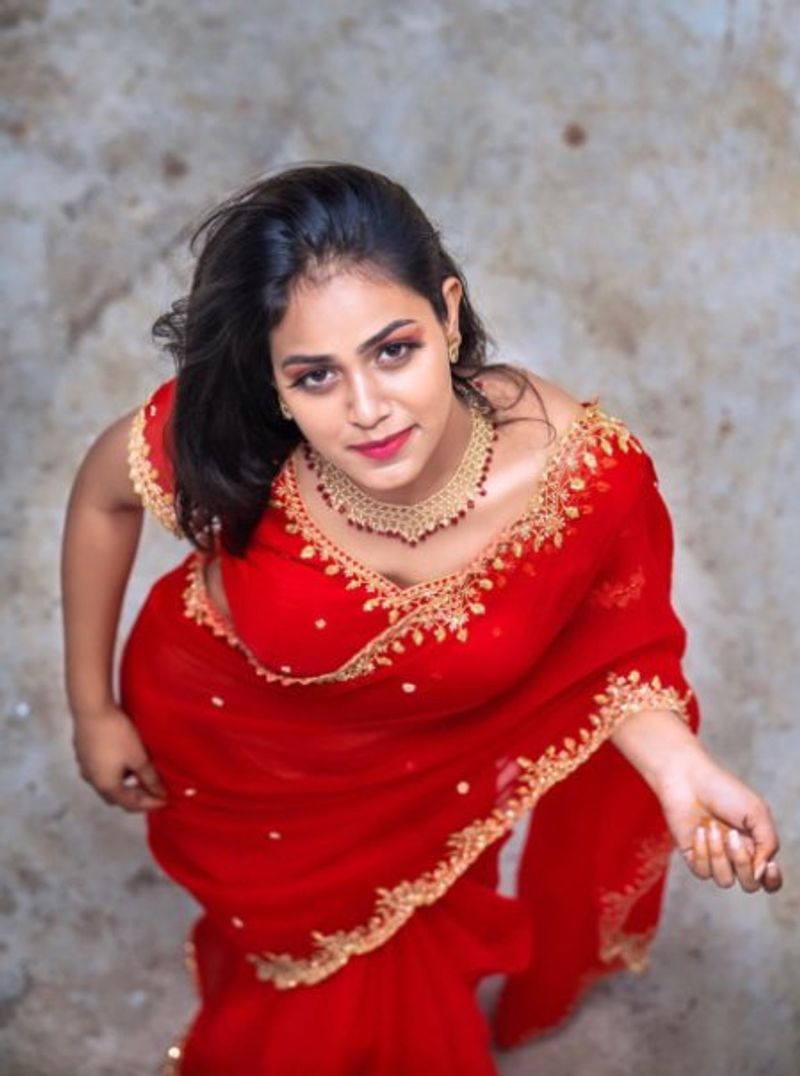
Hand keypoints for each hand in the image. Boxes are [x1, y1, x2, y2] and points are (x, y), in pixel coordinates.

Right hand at [72, 704, 168, 812]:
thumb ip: (150, 777)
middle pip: (117, 797)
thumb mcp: (139, 757)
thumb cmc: (115, 734)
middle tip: (154, 790)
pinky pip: (101, 771)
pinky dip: (115, 772)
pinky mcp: (83, 754)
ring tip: (141, 773)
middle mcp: (93, 781)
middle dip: (136, 797)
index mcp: (107, 786)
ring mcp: (85, 767)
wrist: (91, 710)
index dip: (151, 804)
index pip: (131, 804)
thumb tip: (160, 792)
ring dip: (124, 783)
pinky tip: (125, 759)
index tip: (165, 800)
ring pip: (107, 783)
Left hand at [655, 751, 781, 893]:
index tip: (769, 866)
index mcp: (755, 844)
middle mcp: (735, 855)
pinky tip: (699, 831)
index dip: (772, 879)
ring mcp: (713, 857)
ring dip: (719, 854)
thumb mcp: (756, 812)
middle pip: (749, 884)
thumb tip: (760, 874)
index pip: (769, 878)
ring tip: (712, 827)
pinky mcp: (692, 856)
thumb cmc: (723, 790)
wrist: (687, 779)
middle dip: (743, 863)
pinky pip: (702, 872)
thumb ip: (768, 844)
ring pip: (725, 881)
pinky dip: (702, 852)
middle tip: (733, 836)